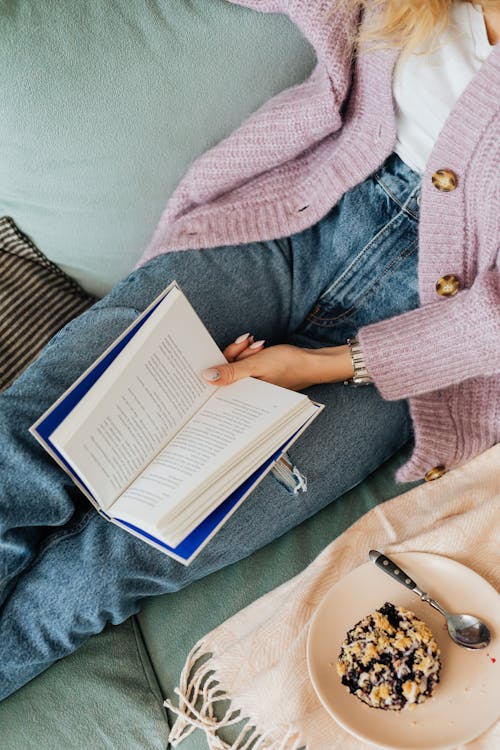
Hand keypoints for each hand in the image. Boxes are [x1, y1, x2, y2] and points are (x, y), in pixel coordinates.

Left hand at [203, 333, 353, 389]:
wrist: (312, 362)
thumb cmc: (288, 365)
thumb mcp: (256, 365)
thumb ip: (230, 372)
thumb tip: (207, 377)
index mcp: (245, 396)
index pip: (219, 384)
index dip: (219, 365)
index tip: (224, 350)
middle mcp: (247, 394)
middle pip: (226, 372)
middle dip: (235, 354)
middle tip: (247, 343)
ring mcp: (253, 385)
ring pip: (236, 366)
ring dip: (244, 352)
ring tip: (258, 345)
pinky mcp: (258, 377)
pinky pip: (246, 365)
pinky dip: (249, 354)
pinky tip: (259, 346)